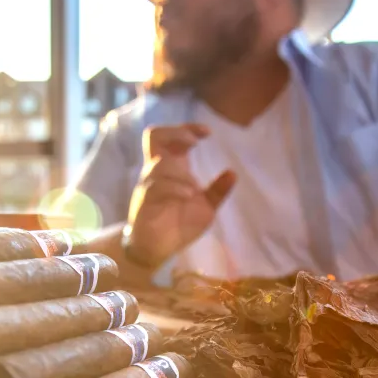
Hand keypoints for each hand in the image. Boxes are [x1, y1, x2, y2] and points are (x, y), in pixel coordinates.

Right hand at [126, 123, 234, 266]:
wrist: (158, 249)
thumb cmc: (179, 224)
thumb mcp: (206, 207)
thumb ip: (217, 191)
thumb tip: (233, 173)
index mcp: (172, 168)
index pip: (172, 136)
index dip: (187, 128)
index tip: (207, 133)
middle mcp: (157, 171)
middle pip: (154, 136)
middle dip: (175, 133)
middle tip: (194, 142)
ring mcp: (148, 185)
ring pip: (159, 164)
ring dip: (180, 173)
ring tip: (195, 188)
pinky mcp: (144, 201)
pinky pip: (155, 187)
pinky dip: (175, 188)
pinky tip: (188, 196)